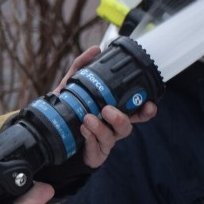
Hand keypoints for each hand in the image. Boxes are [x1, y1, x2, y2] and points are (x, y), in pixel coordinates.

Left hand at [54, 46, 157, 168]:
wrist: (53, 131)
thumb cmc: (71, 108)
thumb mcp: (72, 85)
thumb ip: (82, 67)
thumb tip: (95, 50)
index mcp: (114, 111)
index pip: (136, 112)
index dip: (146, 110)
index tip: (150, 104)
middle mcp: (112, 127)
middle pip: (128, 126)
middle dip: (122, 118)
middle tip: (108, 110)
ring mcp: (104, 141)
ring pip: (111, 137)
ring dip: (100, 128)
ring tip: (88, 118)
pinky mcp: (95, 153)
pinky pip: (96, 147)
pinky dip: (90, 137)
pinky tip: (83, 130)